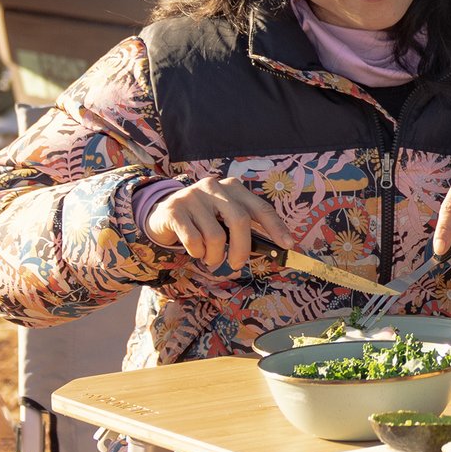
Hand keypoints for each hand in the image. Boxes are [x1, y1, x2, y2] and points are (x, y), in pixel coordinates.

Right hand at [146, 174, 289, 272]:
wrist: (162, 215)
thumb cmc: (203, 220)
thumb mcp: (224, 218)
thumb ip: (244, 228)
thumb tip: (273, 248)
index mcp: (233, 188)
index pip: (260, 207)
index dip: (276, 227)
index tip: (288, 244)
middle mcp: (214, 187)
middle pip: (240, 221)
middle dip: (242, 249)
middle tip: (237, 265)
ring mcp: (193, 196)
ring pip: (215, 236)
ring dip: (214, 255)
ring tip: (209, 257)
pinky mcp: (174, 209)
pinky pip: (193, 240)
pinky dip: (196, 252)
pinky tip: (194, 250)